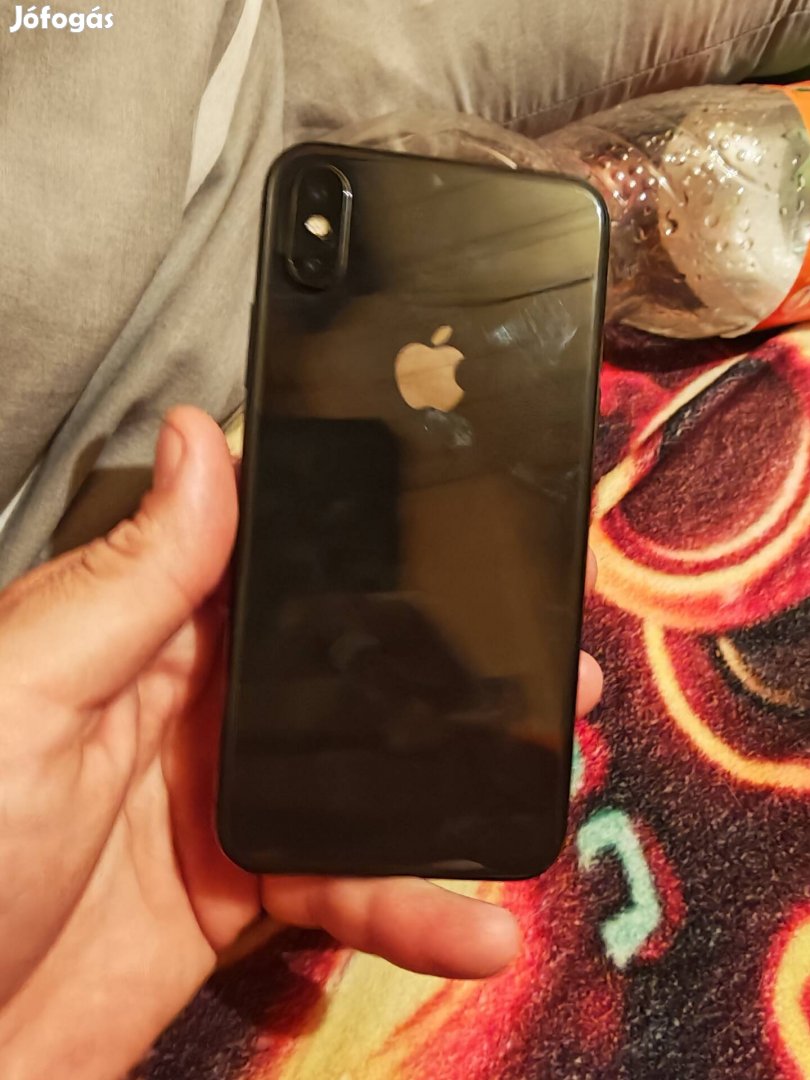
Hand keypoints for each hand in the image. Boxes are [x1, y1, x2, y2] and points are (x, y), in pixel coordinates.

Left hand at [0, 407, 602, 1079]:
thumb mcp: (29, 689)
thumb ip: (132, 580)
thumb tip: (201, 442)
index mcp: (145, 632)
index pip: (275, 566)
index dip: (368, 546)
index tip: (462, 532)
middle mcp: (195, 706)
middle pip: (347, 670)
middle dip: (449, 666)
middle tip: (540, 655)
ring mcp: (228, 800)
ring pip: (372, 778)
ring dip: (462, 785)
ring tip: (548, 775)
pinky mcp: (245, 890)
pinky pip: (352, 886)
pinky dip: (416, 907)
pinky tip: (470, 922)